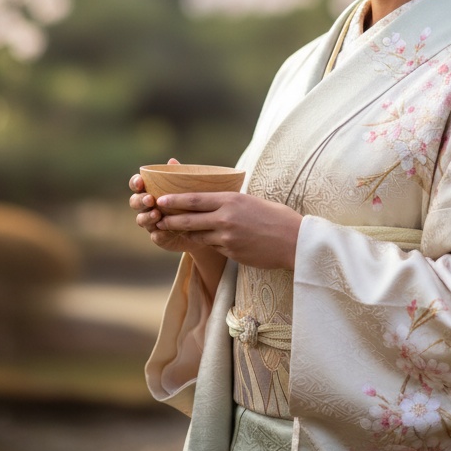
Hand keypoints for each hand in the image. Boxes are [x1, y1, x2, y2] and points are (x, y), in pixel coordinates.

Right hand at [128, 160, 201, 255]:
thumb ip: (177, 175)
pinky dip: (158, 234)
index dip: (135, 182)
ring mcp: (152, 223)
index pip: (137, 185)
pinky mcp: (161, 237)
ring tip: (157, 214)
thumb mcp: (186, 186)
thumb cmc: (190, 200)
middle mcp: (147, 207)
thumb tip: (171, 160)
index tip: (140, 182)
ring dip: (147, 217)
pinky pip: (156, 237)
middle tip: (150, 199)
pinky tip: (162, 233)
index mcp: (150, 190)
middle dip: (140, 200)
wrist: (203, 225)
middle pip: (135, 202)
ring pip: (141, 220)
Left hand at [153, 191, 302, 269]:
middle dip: (170, 218)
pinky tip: (204, 241)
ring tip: (174, 230)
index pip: (195, 198)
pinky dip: (206, 243)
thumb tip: (215, 201)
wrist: (293, 240)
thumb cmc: (276, 217)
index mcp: (231, 199)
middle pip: (189, 218)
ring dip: (185, 233)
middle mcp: (226, 217)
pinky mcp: (231, 251)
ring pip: (198, 234)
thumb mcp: (251, 201)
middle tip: (156, 218)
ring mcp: (227, 236)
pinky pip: (212, 247)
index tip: (160, 199)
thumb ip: (231, 202)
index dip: (174, 200)